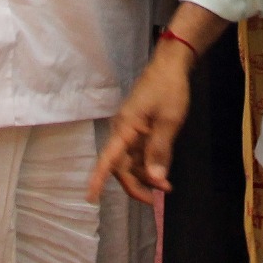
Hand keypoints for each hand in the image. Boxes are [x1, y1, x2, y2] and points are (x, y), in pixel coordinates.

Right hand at [88, 34, 196, 205]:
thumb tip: (155, 178)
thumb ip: (160, 150)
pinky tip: (162, 170)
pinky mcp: (139, 127)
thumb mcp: (169, 120)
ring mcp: (131, 128)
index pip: (108, 158)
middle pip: (121, 165)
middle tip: (155, 199)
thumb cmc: (169, 88)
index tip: (91, 197)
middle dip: (136, 183)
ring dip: (145, 174)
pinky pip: (139, 151)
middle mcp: (123, 130)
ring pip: (131, 160)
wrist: (171, 63)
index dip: (98, 179)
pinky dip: (149, 162)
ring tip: (166, 187)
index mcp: (125, 128)